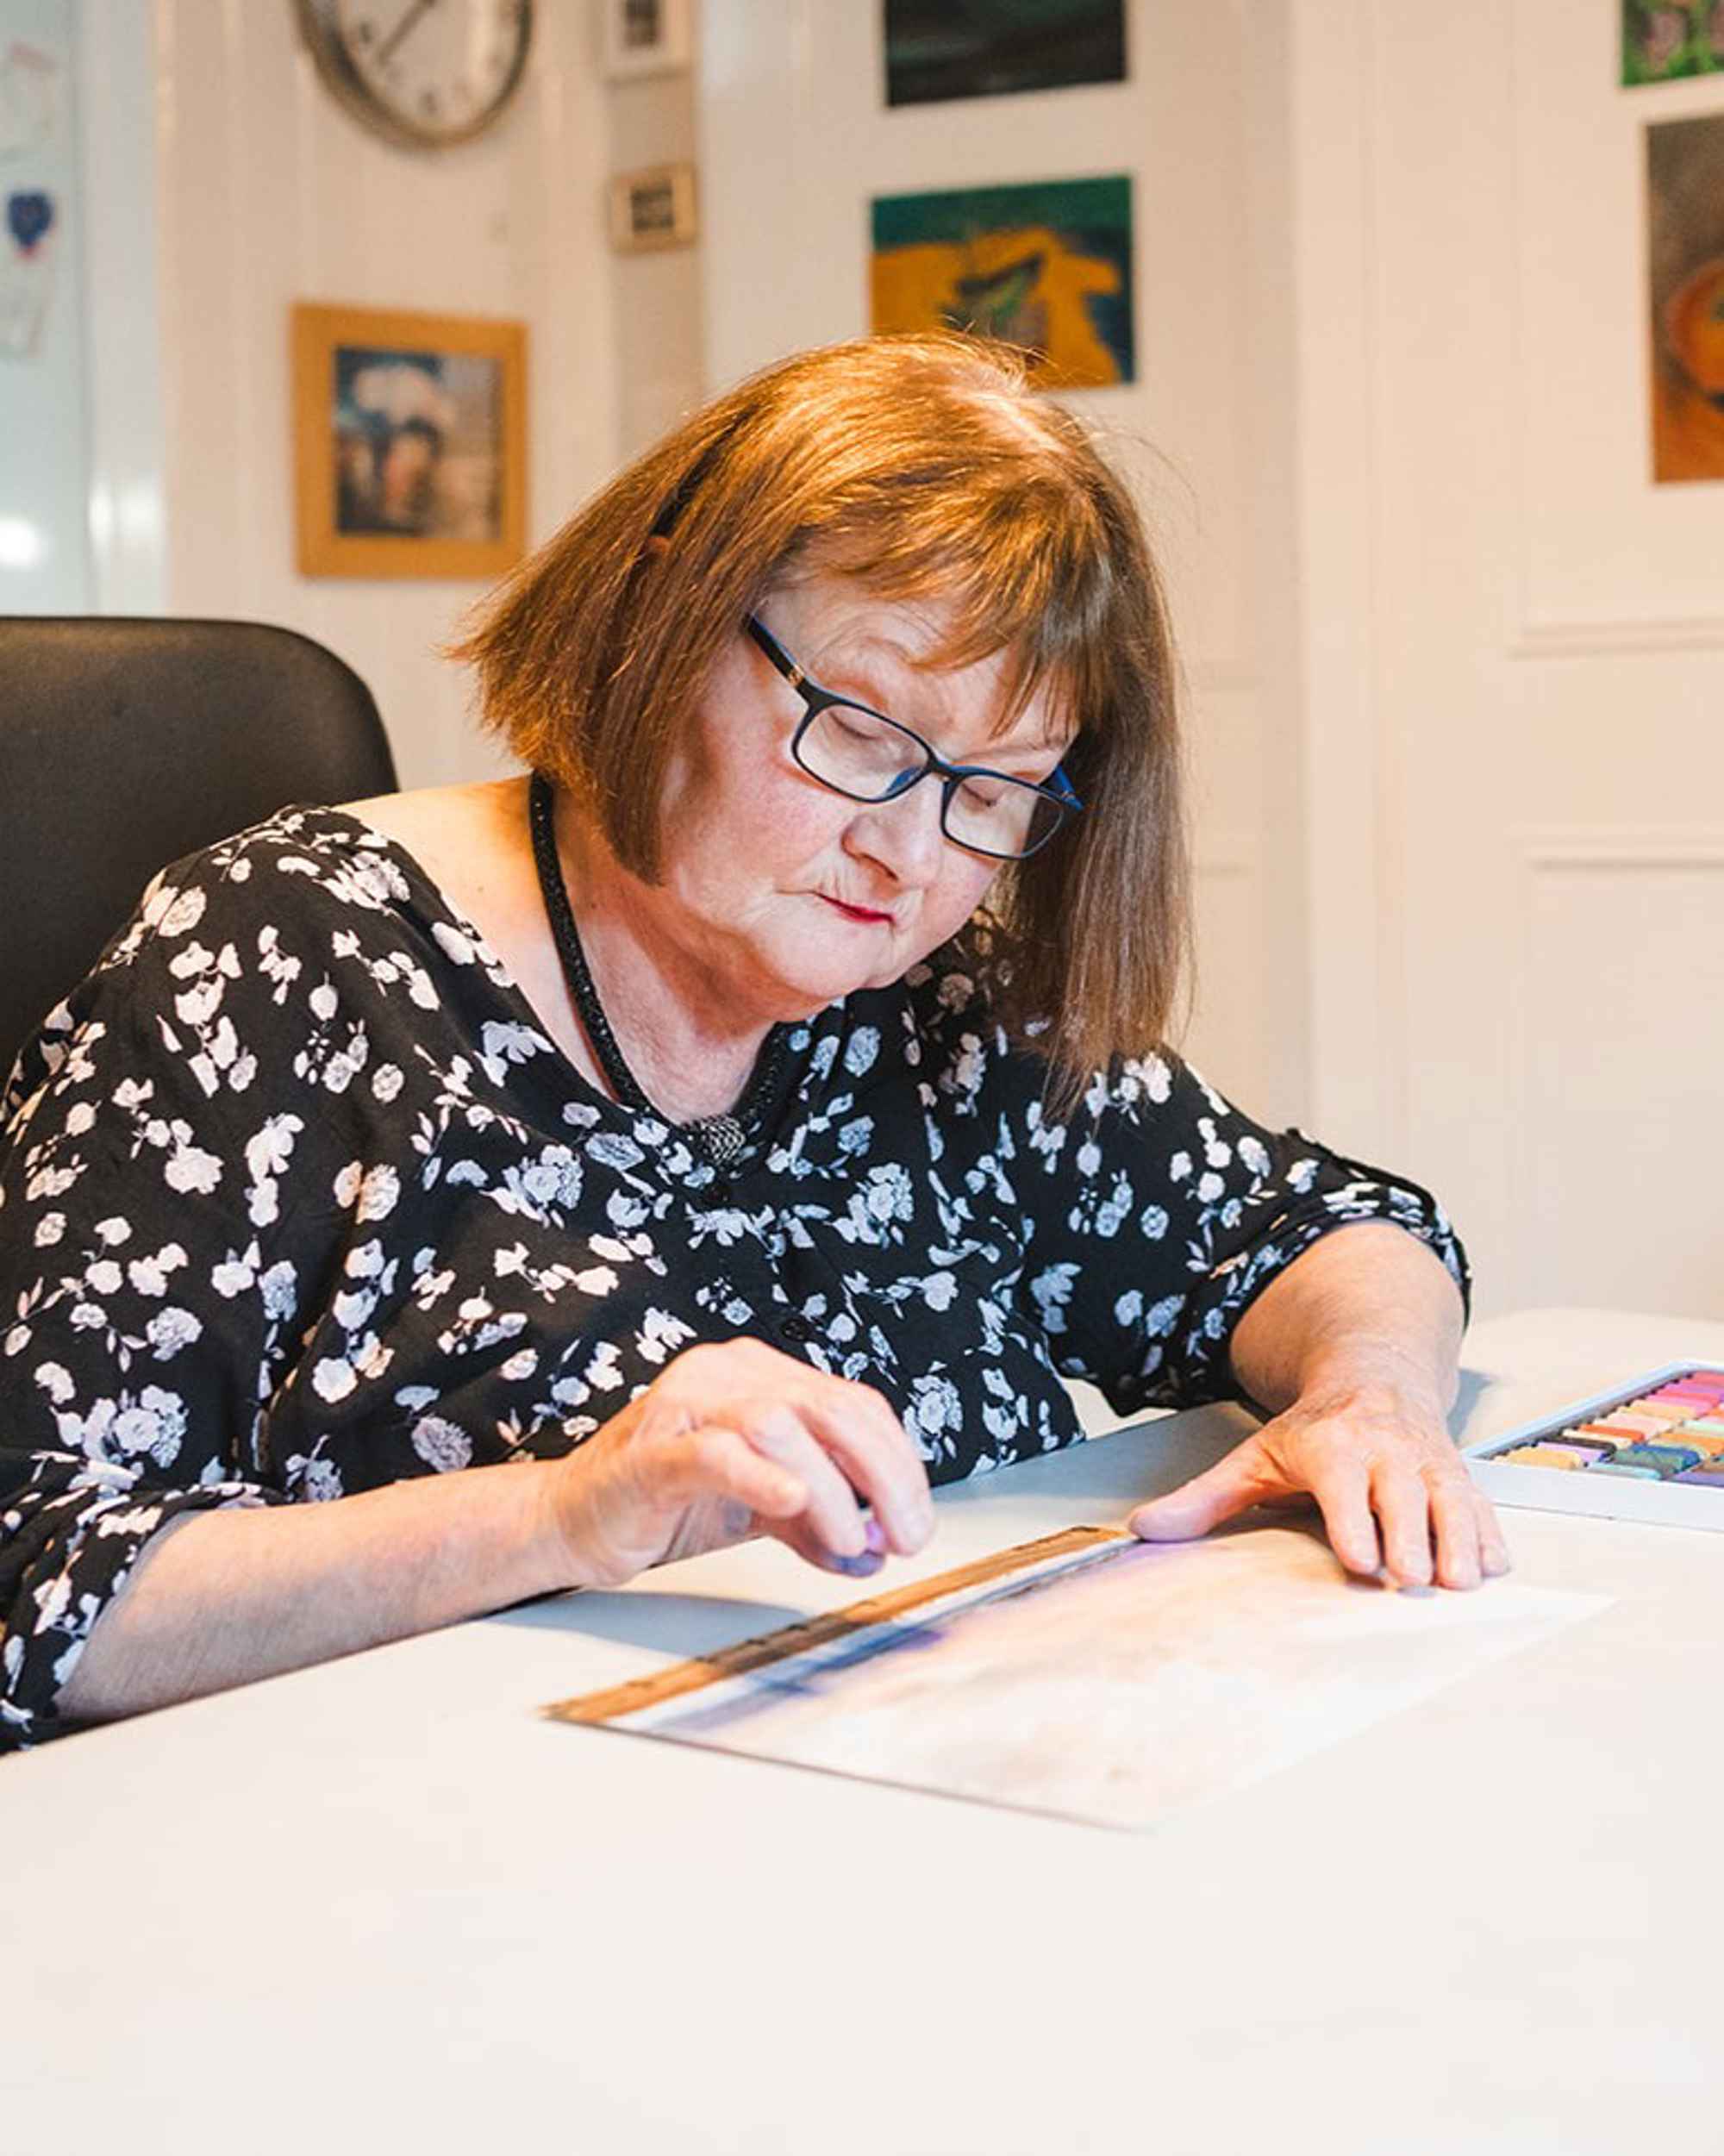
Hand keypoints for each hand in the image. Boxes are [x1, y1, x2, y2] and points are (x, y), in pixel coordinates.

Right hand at [543, 1339, 934, 1589]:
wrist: (570, 1520)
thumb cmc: (664, 1503)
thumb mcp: (760, 1511)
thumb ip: (819, 1523)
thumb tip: (879, 1549)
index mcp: (762, 1378)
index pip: (855, 1406)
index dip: (899, 1465)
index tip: (914, 1524)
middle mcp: (730, 1375)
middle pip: (832, 1408)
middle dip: (886, 1475)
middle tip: (905, 1535)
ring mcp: (689, 1404)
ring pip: (782, 1426)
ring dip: (831, 1489)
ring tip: (852, 1539)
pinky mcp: (654, 1449)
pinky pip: (716, 1452)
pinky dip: (761, 1475)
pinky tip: (792, 1499)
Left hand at [1126, 1378, 1511, 1589]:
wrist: (1375, 1374)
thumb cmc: (1312, 1429)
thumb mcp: (1255, 1456)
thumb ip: (1203, 1499)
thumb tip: (1144, 1529)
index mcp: (1332, 1448)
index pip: (1346, 1489)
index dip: (1356, 1526)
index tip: (1363, 1562)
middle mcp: (1385, 1452)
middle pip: (1403, 1496)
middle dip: (1410, 1537)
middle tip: (1413, 1578)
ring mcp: (1429, 1463)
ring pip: (1450, 1500)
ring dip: (1458, 1539)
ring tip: (1459, 1581)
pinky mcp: (1460, 1476)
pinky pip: (1482, 1506)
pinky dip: (1490, 1535)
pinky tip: (1492, 1566)